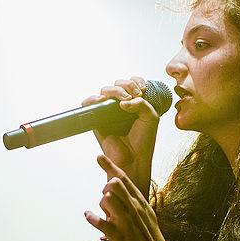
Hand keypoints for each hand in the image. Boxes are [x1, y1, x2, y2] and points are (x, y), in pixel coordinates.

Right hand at [80, 76, 159, 192]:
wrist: (135, 159)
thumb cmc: (144, 140)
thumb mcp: (151, 117)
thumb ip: (142, 104)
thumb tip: (123, 101)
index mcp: (134, 102)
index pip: (132, 82)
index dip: (136, 81)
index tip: (143, 89)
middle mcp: (120, 105)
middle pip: (118, 83)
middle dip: (127, 85)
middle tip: (135, 95)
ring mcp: (108, 111)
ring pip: (104, 90)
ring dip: (114, 90)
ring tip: (124, 99)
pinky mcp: (97, 120)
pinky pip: (89, 104)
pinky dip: (92, 99)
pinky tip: (102, 101)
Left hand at [84, 153, 170, 240]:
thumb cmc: (149, 236)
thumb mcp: (146, 213)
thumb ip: (133, 199)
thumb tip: (118, 188)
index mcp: (139, 201)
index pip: (124, 178)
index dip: (110, 166)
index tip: (99, 156)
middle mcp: (133, 208)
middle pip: (114, 184)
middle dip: (106, 187)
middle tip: (106, 196)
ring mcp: (126, 222)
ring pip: (107, 200)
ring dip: (102, 204)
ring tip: (107, 214)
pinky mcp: (119, 236)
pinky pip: (102, 223)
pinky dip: (92, 218)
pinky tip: (88, 215)